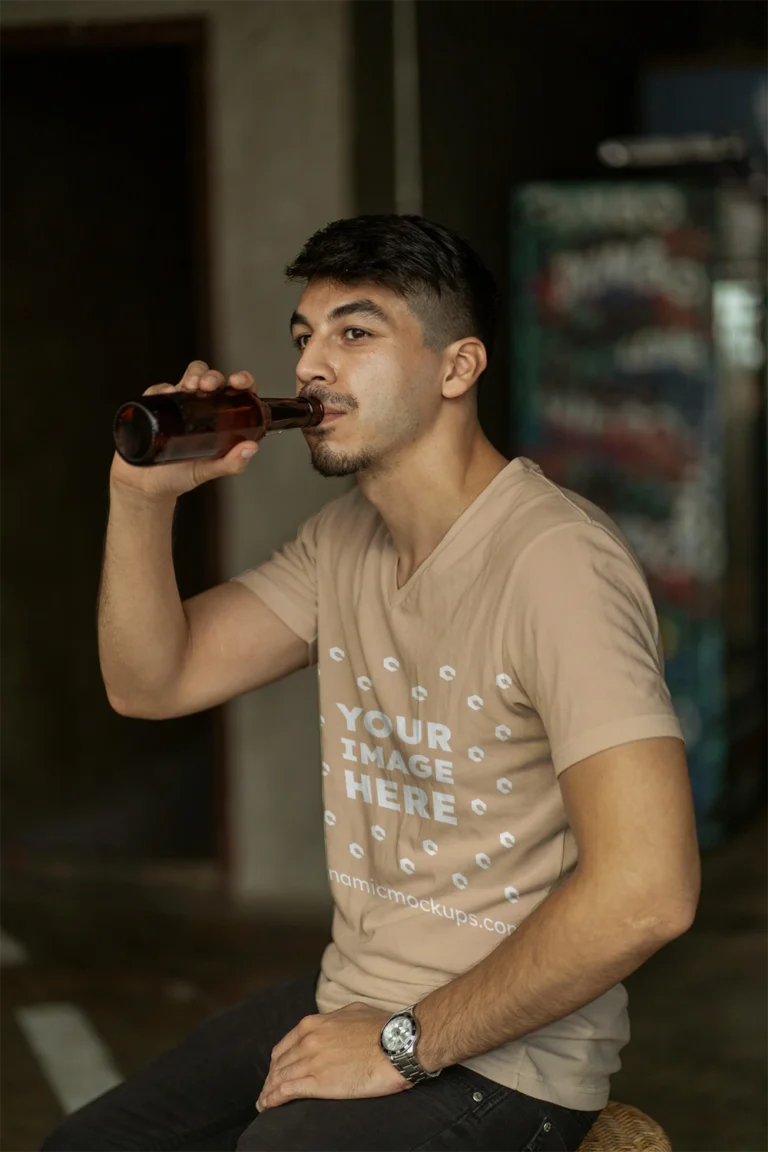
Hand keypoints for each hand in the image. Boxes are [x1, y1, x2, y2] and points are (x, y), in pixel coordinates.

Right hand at [110, 360, 259, 499]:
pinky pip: (159, 389)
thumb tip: (251, 447)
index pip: (235, 392)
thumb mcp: (209, 471)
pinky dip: (163, 388)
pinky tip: (168, 394)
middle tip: (210, 386)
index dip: (241, 381)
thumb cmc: (179, 476)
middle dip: (213, 376)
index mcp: (219, 419)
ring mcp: (178, 405)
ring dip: (194, 375)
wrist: (146, 485)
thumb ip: (231, 463)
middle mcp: (200, 407)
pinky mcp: (155, 406)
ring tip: (192, 386)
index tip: (239, 382)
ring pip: (189, 376)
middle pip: (211, 379)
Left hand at [256, 1002, 409, 1111]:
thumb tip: (332, 1024)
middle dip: (271, 1078)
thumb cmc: (382, 1027)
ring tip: (263, 1102)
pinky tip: (268, 1106)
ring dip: (268, 1091)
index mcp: (314, 1023)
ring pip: (280, 1077)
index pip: (286, 1045)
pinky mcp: (318, 1082)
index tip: (277, 1071)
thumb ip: (335, 1019)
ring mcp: (311, 1061)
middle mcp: (308, 1040)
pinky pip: (286, 1091)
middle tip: (268, 1090)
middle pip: (280, 1063)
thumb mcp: (353, 1012)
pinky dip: (273, 1099)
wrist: (397, 1043)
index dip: (279, 1061)